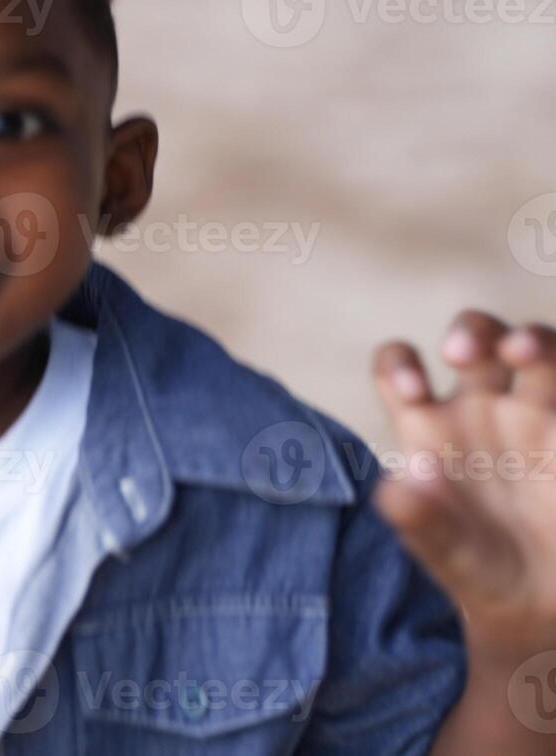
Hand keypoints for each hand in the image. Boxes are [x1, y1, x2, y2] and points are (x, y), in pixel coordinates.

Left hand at [372, 311, 555, 654]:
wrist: (541, 608)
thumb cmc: (478, 572)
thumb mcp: (445, 555)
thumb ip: (418, 523)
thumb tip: (399, 484)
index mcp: (430, 427)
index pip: (401, 368)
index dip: (400, 364)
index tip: (413, 392)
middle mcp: (481, 409)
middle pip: (476, 339)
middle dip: (473, 332)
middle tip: (461, 355)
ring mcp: (536, 414)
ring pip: (537, 349)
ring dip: (531, 338)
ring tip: (521, 351)